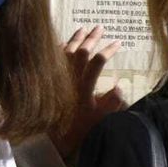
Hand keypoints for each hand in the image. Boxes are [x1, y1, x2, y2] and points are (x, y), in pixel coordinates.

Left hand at [54, 25, 126, 156]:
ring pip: (65, 52)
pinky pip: (51, 59)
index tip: (119, 43)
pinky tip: (61, 42)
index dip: (108, 51)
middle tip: (101, 27)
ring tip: (84, 28)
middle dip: (92, 38)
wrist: (52, 139)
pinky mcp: (47, 80)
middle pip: (81, 52)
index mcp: (84, 87)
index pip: (97, 62)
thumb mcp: (99, 119)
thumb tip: (120, 86)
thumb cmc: (78, 129)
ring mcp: (57, 78)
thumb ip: (111, 103)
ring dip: (75, 39)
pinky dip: (57, 48)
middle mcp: (69, 79)